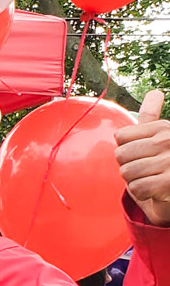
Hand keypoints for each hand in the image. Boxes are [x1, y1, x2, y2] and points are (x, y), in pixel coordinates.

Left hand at [118, 90, 169, 226]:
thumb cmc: (165, 160)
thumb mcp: (160, 135)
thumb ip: (152, 116)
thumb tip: (156, 92)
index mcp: (162, 128)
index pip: (120, 137)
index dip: (125, 148)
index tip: (142, 153)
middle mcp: (168, 141)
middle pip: (121, 155)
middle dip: (128, 166)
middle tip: (145, 169)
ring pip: (126, 172)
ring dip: (134, 180)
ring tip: (150, 178)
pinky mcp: (168, 183)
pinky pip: (136, 188)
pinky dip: (141, 193)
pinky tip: (153, 190)